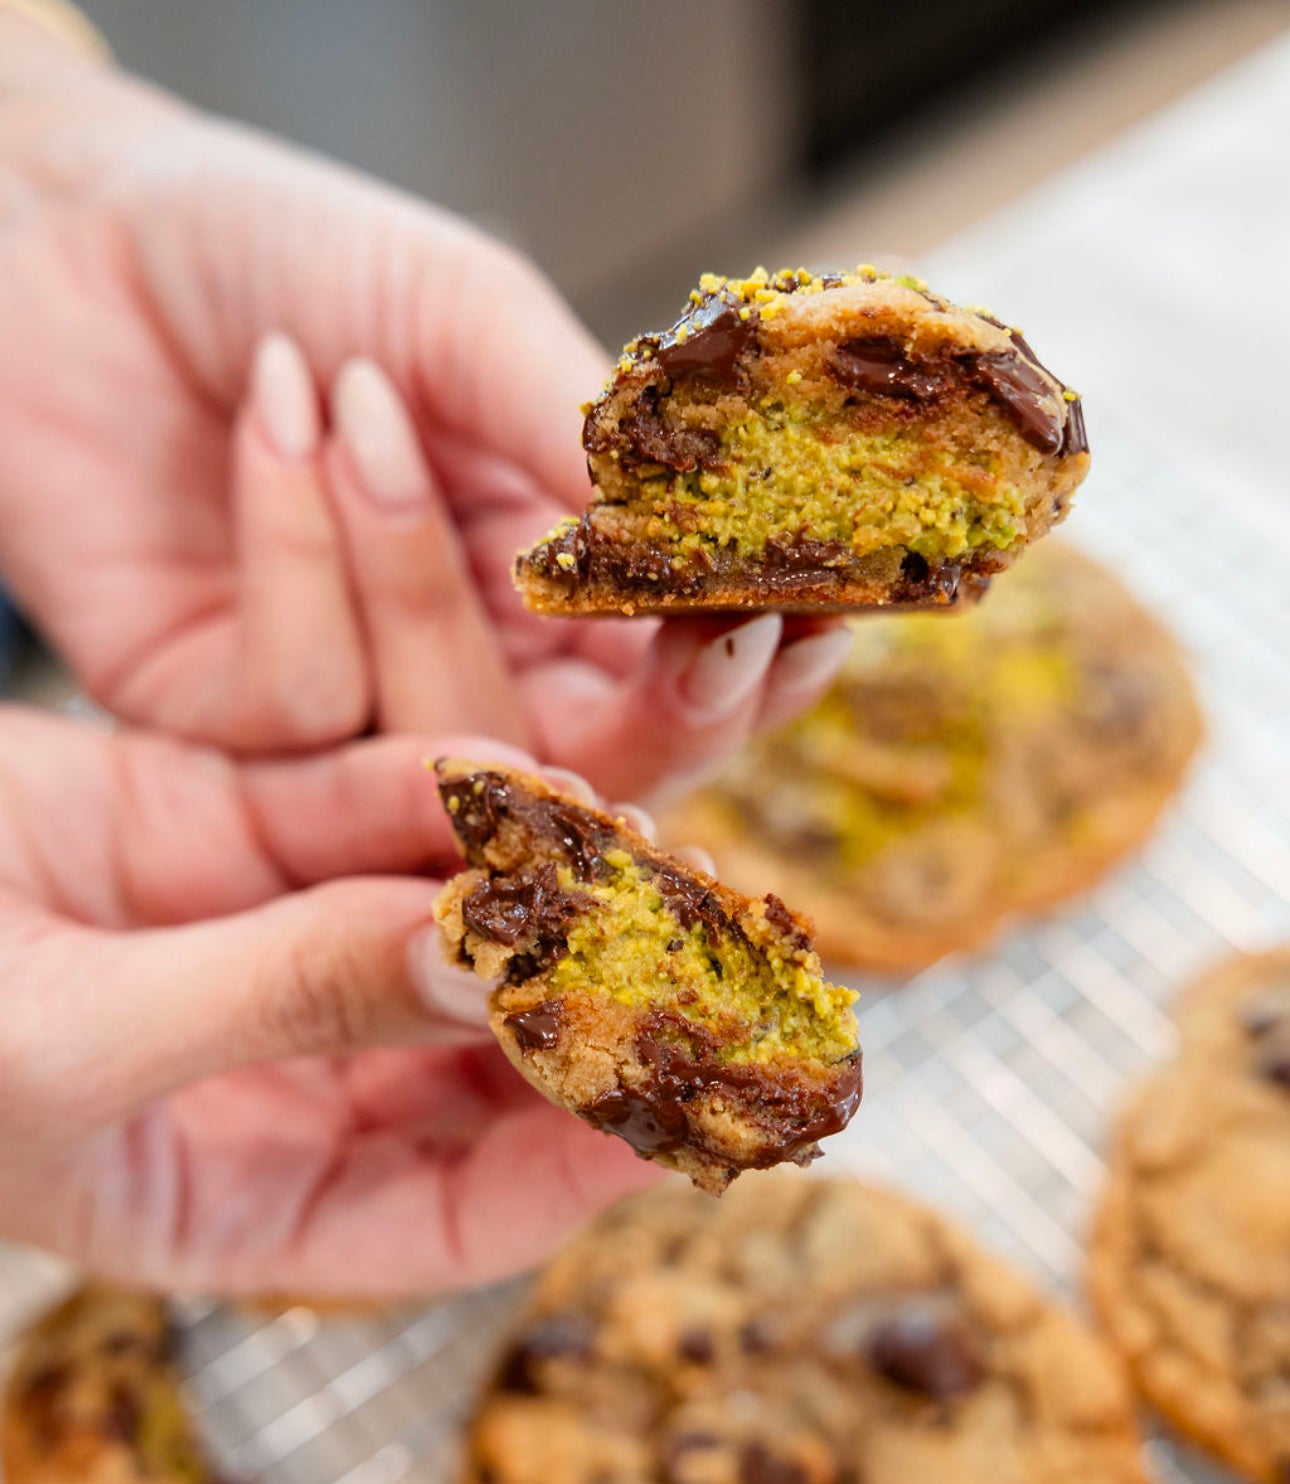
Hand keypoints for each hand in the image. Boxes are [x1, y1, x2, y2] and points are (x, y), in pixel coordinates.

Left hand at [0, 25, 848, 798]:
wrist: (69, 237)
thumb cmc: (281, 251)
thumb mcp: (464, 312)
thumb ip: (585, 436)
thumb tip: (717, 540)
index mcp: (543, 573)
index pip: (674, 672)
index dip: (751, 666)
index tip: (818, 621)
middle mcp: (457, 662)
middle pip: (598, 766)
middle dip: (671, 709)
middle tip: (715, 634)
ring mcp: (345, 712)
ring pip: (452, 741)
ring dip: (416, 567)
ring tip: (358, 399)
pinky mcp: (226, 733)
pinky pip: (306, 702)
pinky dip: (298, 549)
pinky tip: (267, 420)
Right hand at [0, 707, 649, 1296]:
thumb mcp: (73, 1045)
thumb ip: (280, 999)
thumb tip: (485, 965)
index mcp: (240, 1204)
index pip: (456, 1217)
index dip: (577, 1174)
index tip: (682, 1112)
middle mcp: (277, 1081)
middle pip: (477, 1063)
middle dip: (586, 1009)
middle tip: (691, 951)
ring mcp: (254, 946)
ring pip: (433, 922)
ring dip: (535, 884)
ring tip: (633, 840)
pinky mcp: (217, 819)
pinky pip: (356, 806)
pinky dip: (435, 786)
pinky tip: (516, 773)